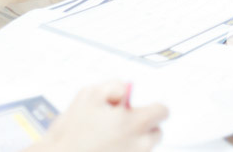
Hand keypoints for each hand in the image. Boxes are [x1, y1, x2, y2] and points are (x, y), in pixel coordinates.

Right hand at [34, 83, 167, 151]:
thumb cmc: (71, 130)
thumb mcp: (89, 95)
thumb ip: (114, 87)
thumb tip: (127, 91)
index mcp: (135, 123)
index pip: (162, 112)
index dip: (150, 108)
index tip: (137, 110)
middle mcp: (140, 145)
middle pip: (156, 133)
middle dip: (143, 127)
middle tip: (122, 126)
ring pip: (144, 148)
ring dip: (134, 143)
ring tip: (110, 141)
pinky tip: (106, 150)